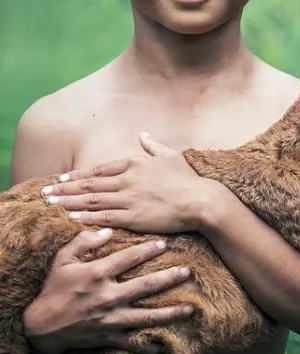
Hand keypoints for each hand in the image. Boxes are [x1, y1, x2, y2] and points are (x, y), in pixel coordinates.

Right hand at [23, 228, 193, 353]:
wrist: (43, 327)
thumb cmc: (53, 288)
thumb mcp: (62, 260)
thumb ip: (83, 242)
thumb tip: (106, 231)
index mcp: (96, 274)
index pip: (127, 259)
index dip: (147, 250)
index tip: (163, 244)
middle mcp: (108, 297)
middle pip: (145, 286)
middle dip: (169, 279)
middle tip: (188, 272)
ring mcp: (110, 320)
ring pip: (147, 317)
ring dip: (170, 313)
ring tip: (190, 309)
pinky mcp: (109, 337)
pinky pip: (133, 343)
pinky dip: (149, 345)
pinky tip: (165, 344)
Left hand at [40, 132, 212, 232]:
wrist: (201, 200)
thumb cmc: (188, 178)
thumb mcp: (170, 155)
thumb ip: (153, 146)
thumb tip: (143, 135)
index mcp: (133, 163)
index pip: (98, 170)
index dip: (77, 176)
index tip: (61, 179)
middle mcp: (126, 180)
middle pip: (88, 185)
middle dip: (64, 189)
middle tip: (43, 193)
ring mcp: (128, 199)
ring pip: (91, 201)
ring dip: (68, 203)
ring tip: (49, 205)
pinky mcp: (133, 217)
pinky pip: (103, 217)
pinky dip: (85, 217)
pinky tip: (70, 218)